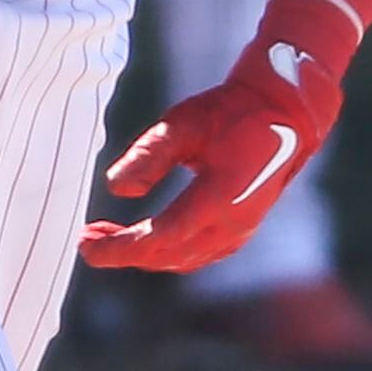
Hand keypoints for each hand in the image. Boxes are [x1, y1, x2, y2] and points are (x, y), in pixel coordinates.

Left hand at [81, 35, 343, 273]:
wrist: (285, 113)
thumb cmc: (232, 111)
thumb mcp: (184, 122)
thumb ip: (150, 156)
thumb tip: (117, 190)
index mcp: (220, 196)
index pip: (161, 237)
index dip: (121, 247)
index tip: (87, 245)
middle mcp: (233, 222)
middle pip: (168, 255)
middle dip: (124, 253)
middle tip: (87, 240)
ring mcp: (241, 230)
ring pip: (183, 259)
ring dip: (143, 254)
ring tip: (106, 238)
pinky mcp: (241, 229)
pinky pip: (198, 255)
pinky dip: (166, 253)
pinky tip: (143, 240)